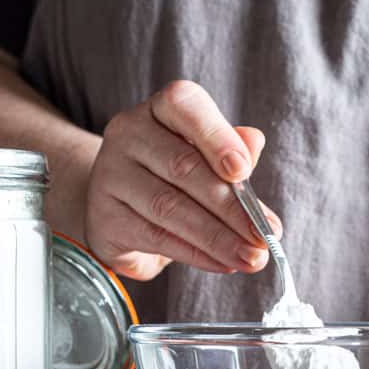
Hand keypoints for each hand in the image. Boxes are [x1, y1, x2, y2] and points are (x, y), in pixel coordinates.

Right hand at [85, 80, 281, 279]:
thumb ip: (233, 151)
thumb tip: (254, 142)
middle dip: (231, 207)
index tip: (243, 171)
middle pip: (183, 167)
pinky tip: (222, 263)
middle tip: (263, 235)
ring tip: (250, 256)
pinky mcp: (105, 217)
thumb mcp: (207, 159)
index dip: (216, 137)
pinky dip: (195, 254)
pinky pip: (156, 237)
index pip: (183, 105)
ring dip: (217, 237)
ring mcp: (111, 175)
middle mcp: (128, 134)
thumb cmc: (173, 179)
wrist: (120, 210)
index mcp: (159, 110)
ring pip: (169, 207)